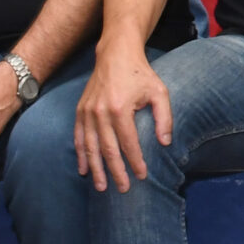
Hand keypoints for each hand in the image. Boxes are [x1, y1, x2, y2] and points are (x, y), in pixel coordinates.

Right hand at [76, 49, 167, 191]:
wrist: (116, 55)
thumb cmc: (141, 74)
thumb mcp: (160, 92)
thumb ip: (164, 118)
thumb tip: (165, 143)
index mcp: (120, 108)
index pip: (128, 142)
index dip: (135, 161)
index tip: (142, 175)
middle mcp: (100, 112)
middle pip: (107, 149)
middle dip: (115, 171)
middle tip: (124, 189)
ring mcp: (87, 112)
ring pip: (90, 147)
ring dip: (96, 169)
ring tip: (102, 187)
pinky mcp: (80, 111)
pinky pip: (78, 137)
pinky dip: (81, 155)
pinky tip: (84, 169)